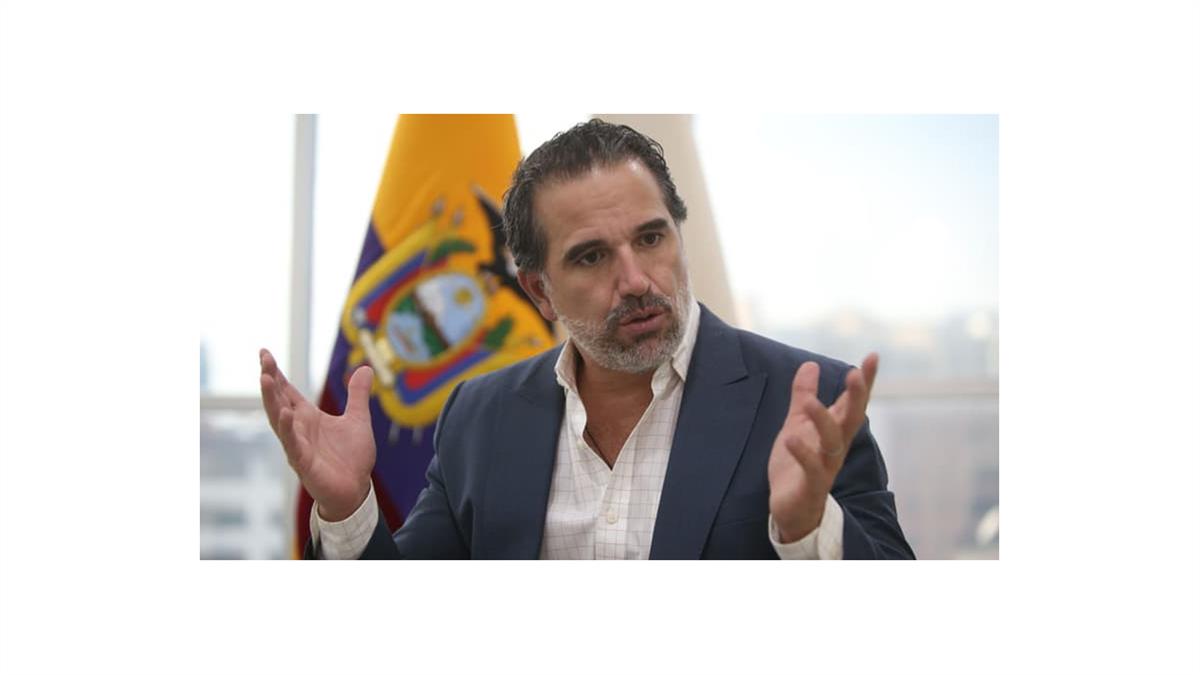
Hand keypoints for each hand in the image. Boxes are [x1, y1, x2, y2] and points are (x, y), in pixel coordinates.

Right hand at [259, 348, 376, 520]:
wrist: (356, 490)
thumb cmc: (352, 458)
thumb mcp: (358, 419)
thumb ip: (358, 395)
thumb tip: (365, 368)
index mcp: (308, 417)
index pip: (286, 391)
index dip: (276, 373)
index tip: (264, 353)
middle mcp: (298, 428)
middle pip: (278, 400)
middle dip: (269, 380)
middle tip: (263, 359)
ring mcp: (297, 445)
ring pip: (279, 419)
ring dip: (271, 400)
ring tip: (265, 379)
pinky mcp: (303, 463)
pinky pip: (293, 444)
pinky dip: (288, 429)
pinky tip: (286, 413)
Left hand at [768, 354, 878, 542]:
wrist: (790, 510)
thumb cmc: (797, 465)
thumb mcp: (796, 424)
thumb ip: (803, 395)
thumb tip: (810, 364)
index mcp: (834, 431)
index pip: (853, 402)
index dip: (863, 381)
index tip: (872, 356)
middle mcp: (836, 447)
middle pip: (853, 419)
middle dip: (856, 396)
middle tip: (856, 373)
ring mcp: (826, 467)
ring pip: (833, 442)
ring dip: (823, 420)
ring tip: (810, 402)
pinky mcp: (811, 486)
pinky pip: (811, 469)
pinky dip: (803, 453)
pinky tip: (790, 438)